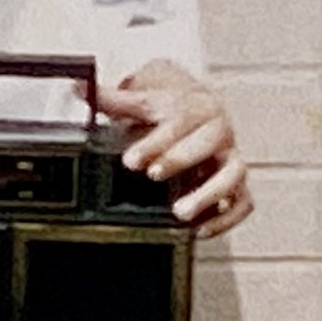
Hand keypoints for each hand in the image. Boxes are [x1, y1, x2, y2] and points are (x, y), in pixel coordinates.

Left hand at [94, 60, 253, 240]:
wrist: (198, 111)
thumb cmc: (169, 110)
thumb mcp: (142, 101)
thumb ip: (112, 100)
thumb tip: (78, 89)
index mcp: (196, 107)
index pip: (181, 120)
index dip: (157, 141)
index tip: (131, 160)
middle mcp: (219, 131)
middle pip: (211, 142)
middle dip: (181, 159)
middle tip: (152, 175)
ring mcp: (230, 158)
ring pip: (234, 174)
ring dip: (209, 194)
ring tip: (179, 213)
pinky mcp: (236, 184)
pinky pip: (243, 203)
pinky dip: (227, 219)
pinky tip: (200, 231)